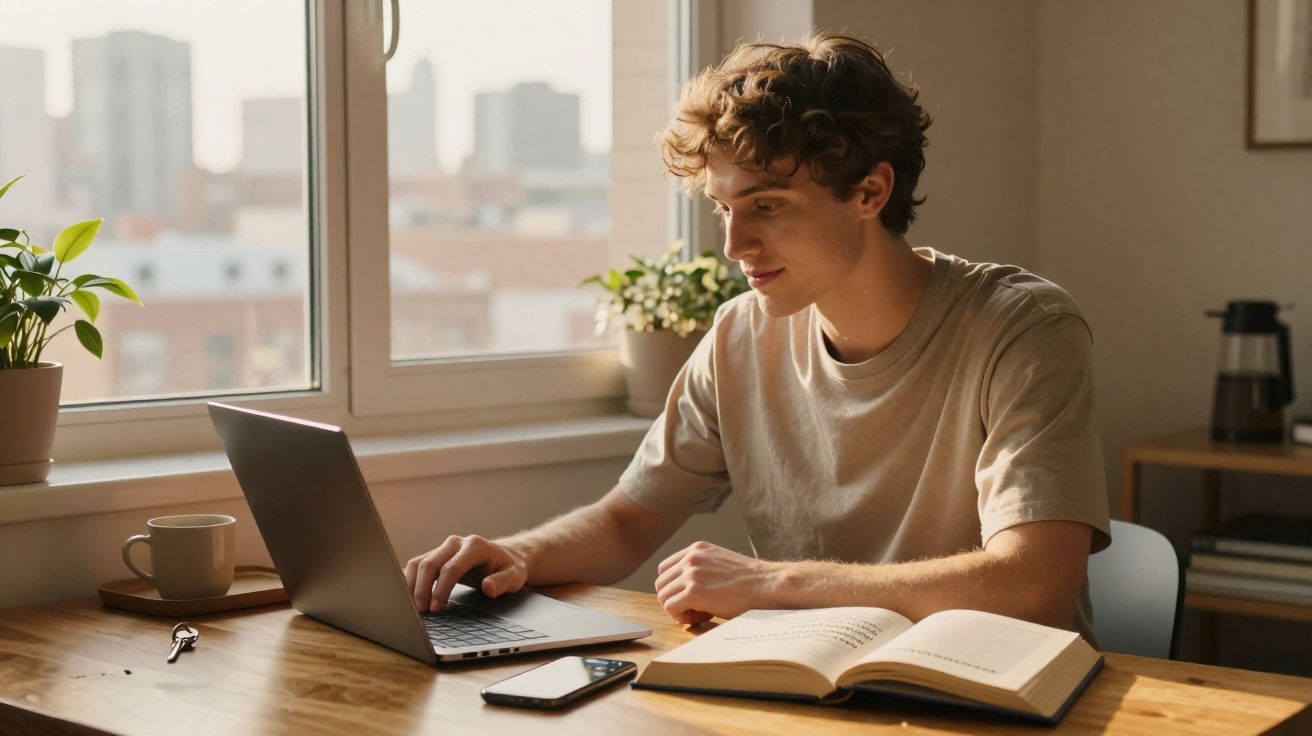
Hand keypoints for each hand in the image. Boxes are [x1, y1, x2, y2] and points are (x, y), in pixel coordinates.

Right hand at [403, 535, 528, 612]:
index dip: (441, 589)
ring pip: (419, 562)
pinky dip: (410, 580)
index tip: (436, 608)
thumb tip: (488, 588)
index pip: (451, 568)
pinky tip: (410, 597)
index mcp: (475, 546)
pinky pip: (417, 565)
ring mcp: (444, 547)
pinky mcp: (437, 554)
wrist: (505, 557)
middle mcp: (456, 543)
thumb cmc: (509, 568)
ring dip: (412, 585)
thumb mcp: (515, 576)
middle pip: (430, 563)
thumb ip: (503, 582)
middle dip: (422, 589)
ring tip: (413, 608)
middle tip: (420, 612)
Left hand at [654, 541, 783, 624]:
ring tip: (700, 614)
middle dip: (674, 599)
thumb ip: (700, 569)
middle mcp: (691, 558)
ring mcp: (691, 574)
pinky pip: (671, 607)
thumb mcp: (720, 563)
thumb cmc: (749, 581)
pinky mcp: (694, 592)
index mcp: (696, 549)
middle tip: (695, 609)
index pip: (666, 569)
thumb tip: (683, 590)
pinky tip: (702, 617)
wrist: (767, 585)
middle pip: (661, 583)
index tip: (692, 597)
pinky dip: (681, 617)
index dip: (675, 587)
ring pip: (663, 596)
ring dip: (678, 609)